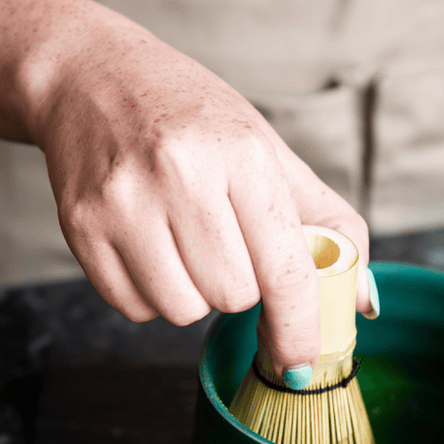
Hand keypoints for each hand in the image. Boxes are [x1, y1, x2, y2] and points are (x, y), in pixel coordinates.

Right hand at [29, 12, 372, 380]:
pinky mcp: (82, 228)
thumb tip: (361, 301)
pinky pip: (135, 309)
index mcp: (242, 156)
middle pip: (233, 297)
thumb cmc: (195, 121)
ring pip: (183, 311)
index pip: (284, 272)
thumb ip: (328, 226)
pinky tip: (149, 245)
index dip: (298, 328)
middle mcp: (180, 175)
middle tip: (225, 246)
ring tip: (182, 242)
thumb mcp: (271, 155)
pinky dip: (152, 294)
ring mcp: (124, 203)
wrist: (93, 81)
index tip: (299, 362)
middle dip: (239, 289)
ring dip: (194, 294)